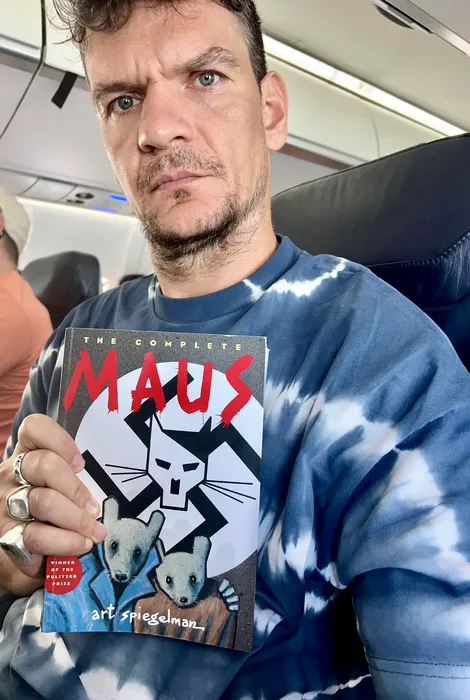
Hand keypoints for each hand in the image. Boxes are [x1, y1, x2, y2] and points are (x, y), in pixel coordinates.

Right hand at [0, 414, 105, 584]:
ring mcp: (6, 506)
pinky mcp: (6, 538)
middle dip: (76, 489)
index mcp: (26, 455)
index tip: (80, 464)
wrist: (22, 554)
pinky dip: (65, 542)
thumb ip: (73, 478)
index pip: (34, 429)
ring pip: (43, 501)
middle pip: (44, 465)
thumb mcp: (61, 487)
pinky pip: (37, 536)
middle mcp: (10, 476)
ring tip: (93, 531)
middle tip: (93, 508)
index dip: (60, 440)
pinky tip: (80, 544)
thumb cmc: (50, 512)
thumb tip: (102, 489)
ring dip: (76, 518)